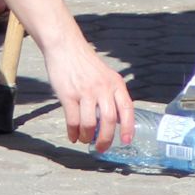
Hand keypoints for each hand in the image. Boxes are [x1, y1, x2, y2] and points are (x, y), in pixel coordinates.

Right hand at [42, 35, 134, 153]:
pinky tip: (72, 135)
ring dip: (86, 137)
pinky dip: (73, 133)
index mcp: (115, 83)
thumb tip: (114, 121)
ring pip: (90, 124)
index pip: (127, 108)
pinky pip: (73, 121)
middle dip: (105, 139)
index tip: (126, 142)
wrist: (66, 46)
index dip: (128, 127)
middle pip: (109, 121)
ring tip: (84, 139)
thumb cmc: (86, 64)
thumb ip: (111, 95)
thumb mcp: (105, 76)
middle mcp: (103, 87)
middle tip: (101, 148)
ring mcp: (85, 91)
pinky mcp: (68, 94)